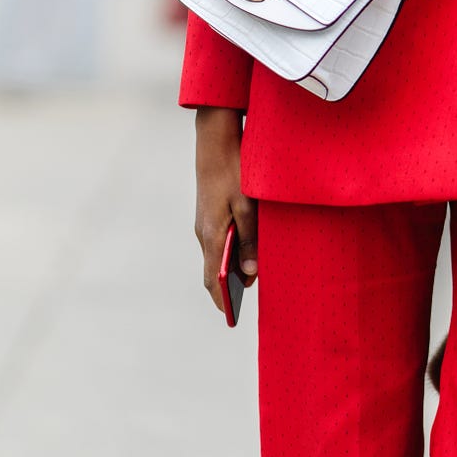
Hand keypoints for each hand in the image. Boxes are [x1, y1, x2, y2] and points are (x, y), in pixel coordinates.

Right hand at [194, 107, 257, 313]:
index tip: (231, 315)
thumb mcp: (247, 206)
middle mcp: (204, 232)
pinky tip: (247, 248)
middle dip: (228, 286)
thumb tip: (251, 273)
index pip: (213, 279)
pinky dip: (230, 250)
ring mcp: (205, 222)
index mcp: (212, 235)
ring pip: (217, 253)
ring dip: (231, 266)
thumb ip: (249, 240)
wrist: (215, 140)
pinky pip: (219, 239)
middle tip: (248, 297)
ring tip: (253, 276)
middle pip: (214, 269)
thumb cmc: (233, 171)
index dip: (222, 299)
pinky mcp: (209, 212)